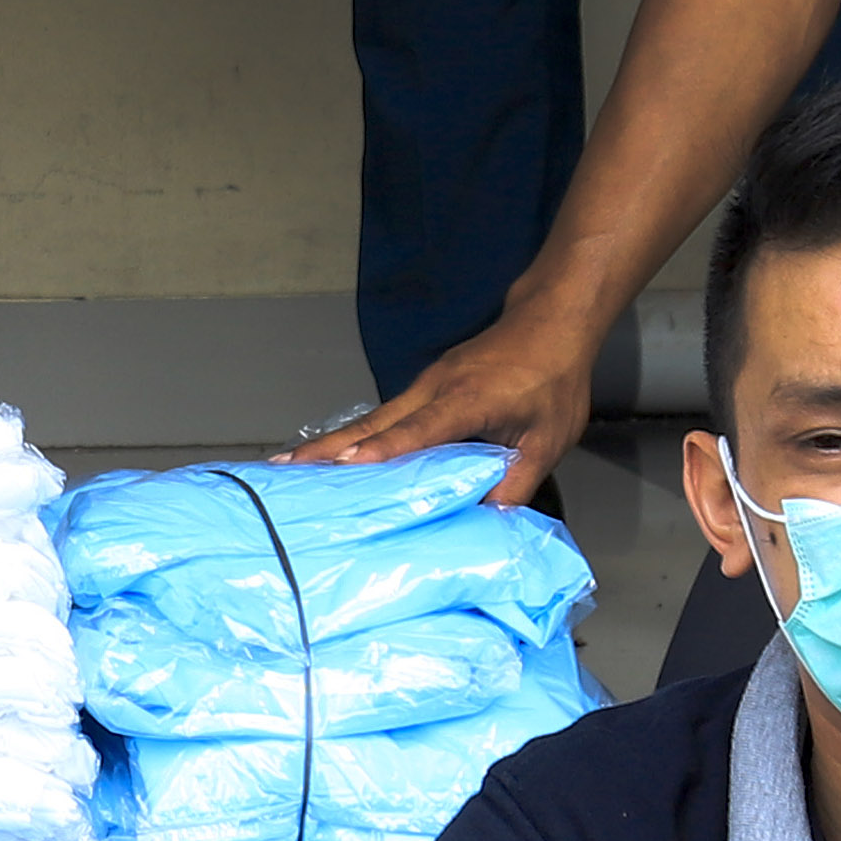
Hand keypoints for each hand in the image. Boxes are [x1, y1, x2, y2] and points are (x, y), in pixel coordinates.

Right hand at [288, 314, 587, 505]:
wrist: (551, 321)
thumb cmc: (553, 377)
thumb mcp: (548, 438)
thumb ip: (516, 480)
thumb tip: (484, 519)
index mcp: (468, 398)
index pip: (421, 428)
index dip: (385, 450)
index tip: (347, 465)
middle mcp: (436, 387)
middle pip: (375, 422)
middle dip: (329, 446)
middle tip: (287, 467)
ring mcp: (427, 384)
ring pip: (374, 417)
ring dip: (334, 441)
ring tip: (293, 465)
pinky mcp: (427, 387)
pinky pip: (385, 414)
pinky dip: (357, 435)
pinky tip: (337, 454)